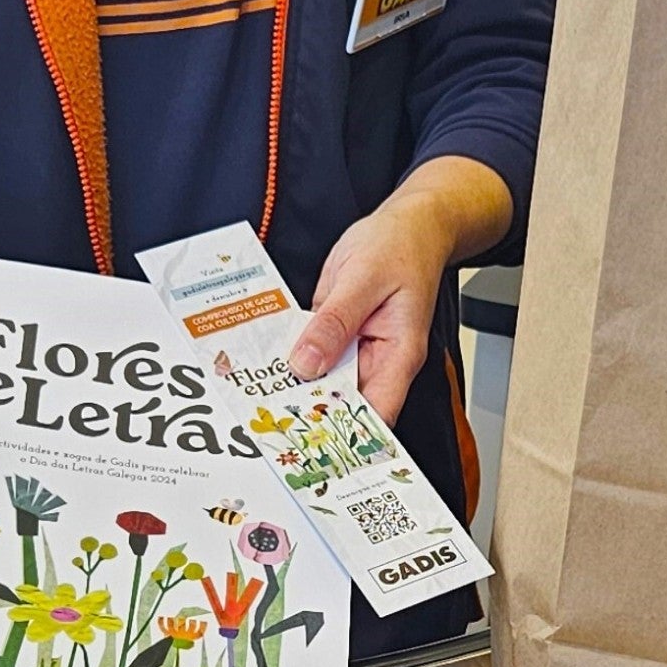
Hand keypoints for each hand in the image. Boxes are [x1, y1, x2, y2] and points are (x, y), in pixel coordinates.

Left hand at [291, 157, 512, 425]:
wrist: (407, 223)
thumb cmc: (401, 246)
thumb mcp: (363, 279)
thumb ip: (334, 323)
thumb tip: (306, 364)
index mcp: (398, 355)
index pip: (376, 414)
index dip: (345, 435)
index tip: (310, 444)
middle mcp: (378, 360)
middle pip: (344, 403)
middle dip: (309, 413)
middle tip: (269, 421)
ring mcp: (356, 349)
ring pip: (323, 381)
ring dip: (295, 386)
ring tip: (259, 396)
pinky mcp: (337, 334)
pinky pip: (313, 353)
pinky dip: (292, 357)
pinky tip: (265, 362)